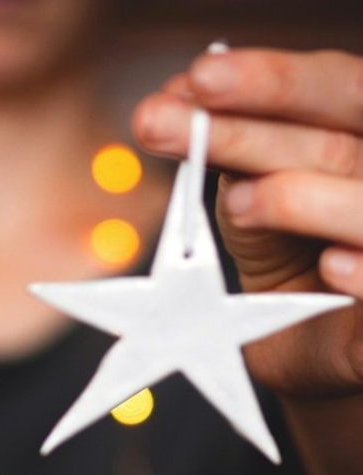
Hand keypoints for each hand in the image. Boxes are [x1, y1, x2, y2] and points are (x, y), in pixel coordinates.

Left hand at [132, 49, 362, 395]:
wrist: (309, 349)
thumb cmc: (288, 267)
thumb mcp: (255, 208)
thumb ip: (235, 161)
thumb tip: (176, 102)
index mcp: (358, 141)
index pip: (333, 89)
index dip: (270, 82)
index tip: (197, 80)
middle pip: (340, 141)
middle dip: (257, 127)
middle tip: (176, 118)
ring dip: (300, 199)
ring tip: (240, 205)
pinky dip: (362, 272)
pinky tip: (330, 267)